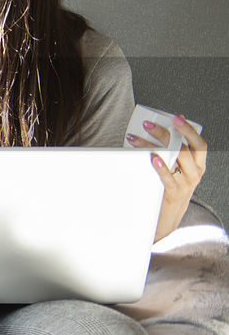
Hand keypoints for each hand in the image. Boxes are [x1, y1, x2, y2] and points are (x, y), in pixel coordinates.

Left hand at [127, 114, 208, 240]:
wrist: (169, 216)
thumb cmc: (170, 187)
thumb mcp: (177, 169)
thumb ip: (174, 152)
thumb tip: (166, 126)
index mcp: (199, 164)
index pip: (200, 144)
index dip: (189, 130)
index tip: (176, 118)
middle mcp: (196, 173)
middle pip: (183, 148)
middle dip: (165, 134)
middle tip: (147, 125)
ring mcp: (187, 183)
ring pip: (174, 160)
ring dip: (152, 146)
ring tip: (135, 139)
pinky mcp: (175, 193)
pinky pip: (169, 177)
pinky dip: (160, 166)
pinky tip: (151, 158)